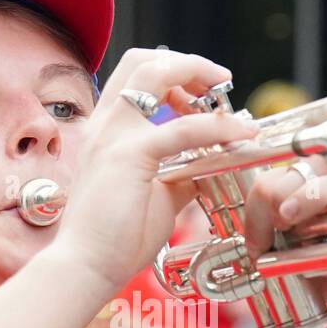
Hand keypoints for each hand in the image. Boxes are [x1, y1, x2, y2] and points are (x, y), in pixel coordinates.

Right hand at [44, 48, 256, 293]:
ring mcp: (113, 135)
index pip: (136, 77)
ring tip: (227, 93)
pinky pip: (183, 128)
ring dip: (197, 74)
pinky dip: (217, 126)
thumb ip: (178, 176)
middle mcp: (105, 124)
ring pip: (156, 73)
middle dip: (186, 63)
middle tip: (218, 82)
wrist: (86, 267)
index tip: (202, 95)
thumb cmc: (115, 240)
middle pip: (143, 61)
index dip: (174, 74)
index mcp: (106, 131)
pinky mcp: (129, 155)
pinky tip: (240, 134)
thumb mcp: (156, 198)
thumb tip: (207, 168)